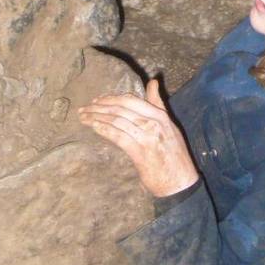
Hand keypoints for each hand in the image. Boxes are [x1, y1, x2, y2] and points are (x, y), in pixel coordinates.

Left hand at [78, 79, 198, 197]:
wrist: (180, 182)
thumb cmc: (175, 155)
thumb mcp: (170, 126)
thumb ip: (158, 104)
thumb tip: (153, 82)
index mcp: (161, 116)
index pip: (132, 100)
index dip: (112, 98)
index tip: (97, 101)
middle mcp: (154, 123)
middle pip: (121, 109)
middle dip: (99, 107)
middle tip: (84, 109)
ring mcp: (147, 137)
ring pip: (117, 121)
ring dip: (96, 118)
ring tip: (83, 117)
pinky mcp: (140, 153)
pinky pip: (118, 136)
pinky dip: (104, 130)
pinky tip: (93, 128)